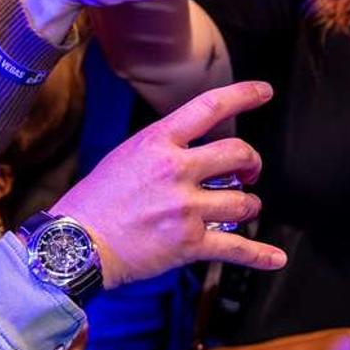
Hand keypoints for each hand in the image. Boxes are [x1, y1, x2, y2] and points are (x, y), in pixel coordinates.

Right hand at [52, 80, 285, 287]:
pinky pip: (236, 247)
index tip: (264, 92)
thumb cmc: (94, 201)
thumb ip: (162, 148)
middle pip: (238, 155)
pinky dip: (260, 255)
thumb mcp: (125, 156)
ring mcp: (185, 208)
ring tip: (241, 209)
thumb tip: (194, 148)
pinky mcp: (189, 244)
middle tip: (249, 171)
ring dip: (248, 206)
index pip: (210, 107)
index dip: (243, 96)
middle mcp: (176, 171)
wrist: (75, 244)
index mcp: (158, 143)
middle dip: (251, 163)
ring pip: (243, 202)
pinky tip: (274, 258)